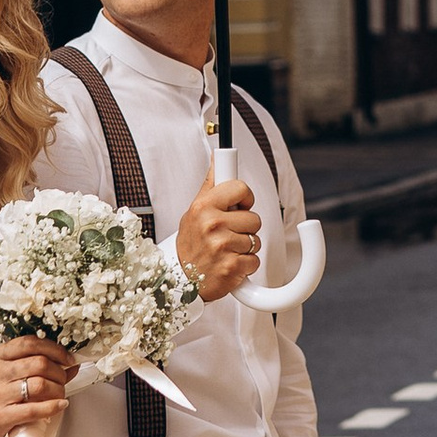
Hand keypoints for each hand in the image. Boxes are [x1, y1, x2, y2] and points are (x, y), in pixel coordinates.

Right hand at [0, 338, 74, 436]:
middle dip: (59, 372)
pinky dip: (52, 407)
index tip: (67, 358)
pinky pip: (34, 409)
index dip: (55, 349)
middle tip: (63, 380)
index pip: (29, 343)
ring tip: (60, 394)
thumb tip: (69, 366)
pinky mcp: (0, 416)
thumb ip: (31, 368)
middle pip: (39, 363)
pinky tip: (59, 406)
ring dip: (58, 390)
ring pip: (40, 384)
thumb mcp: (2, 377)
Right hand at [176, 176, 261, 302]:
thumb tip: (218, 156)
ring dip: (245, 247)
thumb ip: (211, 185)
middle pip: (254, 218)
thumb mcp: (194, 210)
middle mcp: (212, 224)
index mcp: (203, 206)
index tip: (239, 206)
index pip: (241, 188)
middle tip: (227, 234)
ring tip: (226, 250)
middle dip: (245, 228)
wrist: (181, 280)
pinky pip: (255, 260)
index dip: (245, 198)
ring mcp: (222, 246)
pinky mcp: (232, 267)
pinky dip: (245, 265)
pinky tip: (229, 264)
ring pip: (256, 240)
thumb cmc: (191, 244)